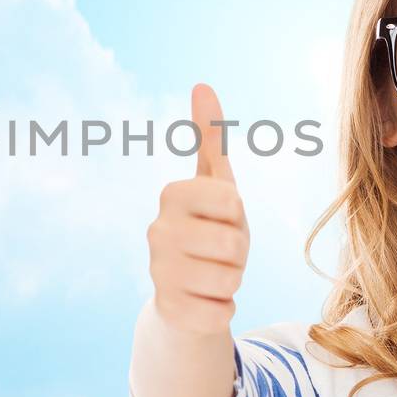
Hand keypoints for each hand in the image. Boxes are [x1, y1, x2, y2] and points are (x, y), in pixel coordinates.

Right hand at [146, 83, 249, 335]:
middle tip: (220, 252)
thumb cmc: (210, 228)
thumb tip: (202, 85)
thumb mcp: (217, 184)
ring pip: (229, 281)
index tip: (222, 219)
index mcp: (172, 195)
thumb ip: (210, 138)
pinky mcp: (169, 311)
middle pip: (234, 246)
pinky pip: (221, 312)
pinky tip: (205, 301)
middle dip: (239, 253)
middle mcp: (157, 232)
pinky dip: (223, 309)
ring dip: (232, 282)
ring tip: (213, 275)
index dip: (238, 216)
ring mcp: (158, 273)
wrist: (189, 289)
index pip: (231, 202)